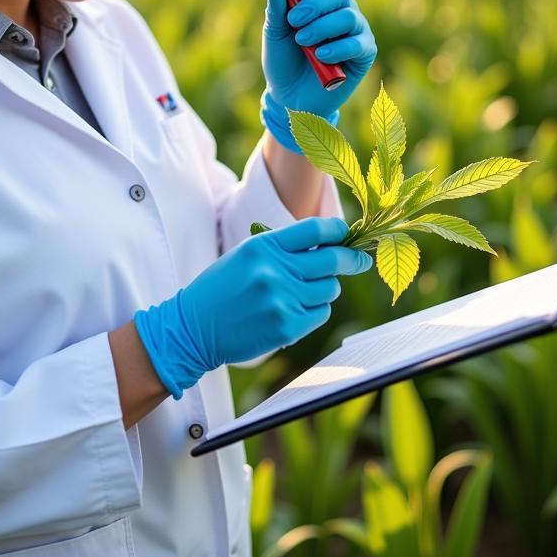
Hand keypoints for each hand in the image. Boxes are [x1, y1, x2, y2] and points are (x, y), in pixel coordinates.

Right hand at [133, 217, 372, 399]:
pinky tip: (296, 309)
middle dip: (353, 259)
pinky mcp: (287, 325)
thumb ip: (283, 248)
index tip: (347, 233)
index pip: (315, 229)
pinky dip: (315, 310)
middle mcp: (275, 270)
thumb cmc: (223, 288)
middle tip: (361, 260)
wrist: (194, 327)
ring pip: (330, 289)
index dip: (338, 230)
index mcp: (263, 246)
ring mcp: (282, 299)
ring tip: (305, 291)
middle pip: (333, 259)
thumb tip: (330, 244)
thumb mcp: (247, 255)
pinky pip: (321, 312)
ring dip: (325, 289)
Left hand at [261, 0, 377, 153]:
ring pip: (348, 16)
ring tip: (303, 42)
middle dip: (314, 4)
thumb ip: (276, 11)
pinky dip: (338, 48)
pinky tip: (321, 56)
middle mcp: (340, 10)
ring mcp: (355, 30)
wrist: (291, 98)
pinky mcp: (364, 52)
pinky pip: (357, 43)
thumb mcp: (275, 36)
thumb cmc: (284, 63)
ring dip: (323, 27)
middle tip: (293, 21)